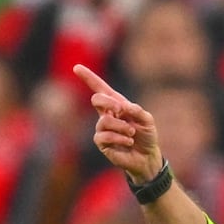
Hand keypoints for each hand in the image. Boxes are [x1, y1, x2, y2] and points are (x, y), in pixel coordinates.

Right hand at [74, 64, 161, 182]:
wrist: (147, 156)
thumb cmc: (146, 136)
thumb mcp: (147, 120)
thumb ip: (137, 110)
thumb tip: (122, 107)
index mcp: (117, 105)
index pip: (101, 89)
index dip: (89, 78)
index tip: (77, 67)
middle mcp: (107, 115)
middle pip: (97, 99)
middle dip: (108, 102)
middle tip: (121, 110)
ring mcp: (103, 128)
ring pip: (104, 121)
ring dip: (122, 126)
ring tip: (132, 134)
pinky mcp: (102, 143)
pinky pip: (104, 136)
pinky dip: (119, 138)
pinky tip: (128, 142)